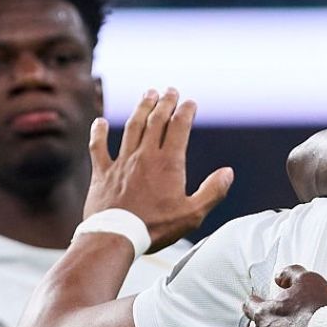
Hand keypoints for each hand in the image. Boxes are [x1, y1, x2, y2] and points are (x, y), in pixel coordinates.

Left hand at [84, 88, 233, 251]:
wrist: (116, 236)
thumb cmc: (156, 227)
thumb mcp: (193, 214)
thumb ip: (213, 191)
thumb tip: (228, 173)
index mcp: (168, 163)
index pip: (179, 128)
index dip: (185, 112)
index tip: (190, 102)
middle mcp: (145, 156)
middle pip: (156, 121)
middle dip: (165, 103)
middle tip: (170, 90)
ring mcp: (122, 162)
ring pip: (132, 127)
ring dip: (141, 109)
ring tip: (147, 95)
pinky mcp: (102, 172)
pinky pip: (99, 147)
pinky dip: (99, 133)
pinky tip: (99, 122)